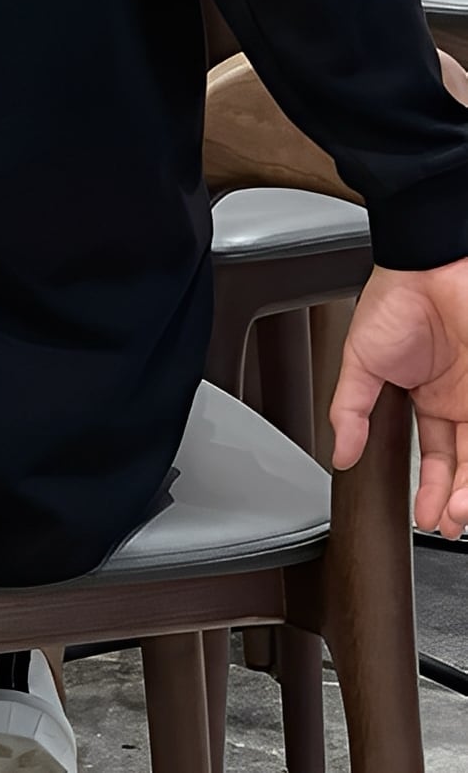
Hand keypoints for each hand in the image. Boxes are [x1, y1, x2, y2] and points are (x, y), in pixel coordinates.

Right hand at [330, 259, 467, 537]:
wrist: (426, 269)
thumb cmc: (393, 301)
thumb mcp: (358, 362)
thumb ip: (349, 410)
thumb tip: (338, 451)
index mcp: (422, 395)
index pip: (431, 452)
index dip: (427, 486)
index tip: (423, 514)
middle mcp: (457, 400)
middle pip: (461, 464)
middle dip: (452, 499)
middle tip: (444, 524)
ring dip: (467, 491)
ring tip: (456, 516)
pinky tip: (466, 490)